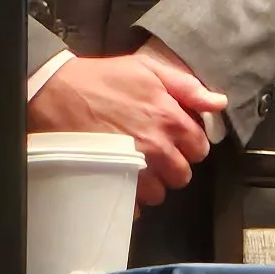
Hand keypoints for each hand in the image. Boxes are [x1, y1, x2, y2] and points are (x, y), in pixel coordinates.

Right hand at [27, 51, 228, 206]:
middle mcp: (158, 146)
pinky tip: (121, 177)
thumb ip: (187, 86)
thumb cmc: (100, 78)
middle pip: (183, 175)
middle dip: (172, 165)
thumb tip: (219, 102)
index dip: (188, 143)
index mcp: (169, 118)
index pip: (200, 148)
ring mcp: (136, 167)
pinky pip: (135, 204)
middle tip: (154, 151)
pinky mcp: (115, 181)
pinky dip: (131, 196)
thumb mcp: (146, 69)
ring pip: (160, 192)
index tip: (174, 137)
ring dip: (151, 182)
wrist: (55, 92)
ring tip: (135, 163)